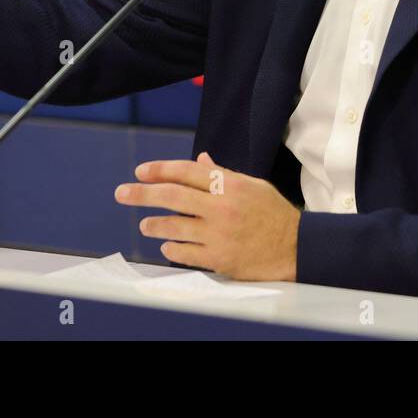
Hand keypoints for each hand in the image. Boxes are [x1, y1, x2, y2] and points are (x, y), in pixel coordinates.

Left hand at [115, 151, 300, 281]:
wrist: (297, 248)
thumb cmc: (273, 214)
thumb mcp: (251, 185)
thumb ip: (221, 173)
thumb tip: (199, 158)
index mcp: (230, 185)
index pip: (186, 171)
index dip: (160, 169)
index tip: (141, 171)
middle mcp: (221, 208)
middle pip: (173, 196)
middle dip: (142, 194)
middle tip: (121, 193)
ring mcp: (219, 235)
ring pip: (175, 226)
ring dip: (154, 224)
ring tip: (144, 225)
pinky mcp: (219, 259)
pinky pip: (186, 253)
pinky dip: (172, 248)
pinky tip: (166, 245)